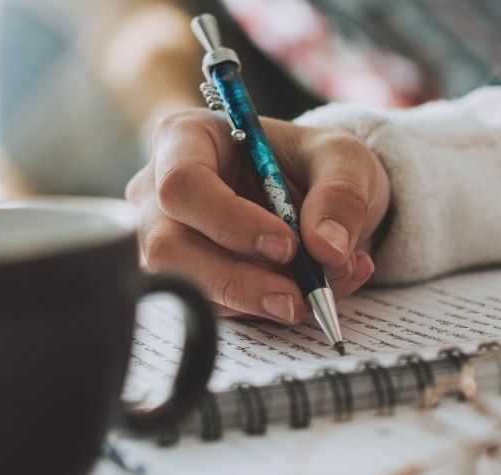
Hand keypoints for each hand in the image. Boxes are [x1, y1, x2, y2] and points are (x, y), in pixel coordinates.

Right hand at [126, 109, 390, 322]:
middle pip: (169, 247)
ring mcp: (162, 239)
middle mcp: (158, 191)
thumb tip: (328, 250)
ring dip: (255, 301)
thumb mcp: (342, 158)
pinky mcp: (184, 279)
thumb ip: (341, 195)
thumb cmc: (312, 163)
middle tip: (297, 298)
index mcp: (186, 139)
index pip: (182, 183)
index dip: (230, 221)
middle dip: (237, 280)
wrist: (314, 197)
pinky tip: (308, 294)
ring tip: (317, 292)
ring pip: (188, 286)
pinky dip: (264, 310)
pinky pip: (212, 307)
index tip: (287, 244)